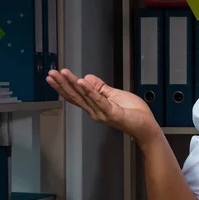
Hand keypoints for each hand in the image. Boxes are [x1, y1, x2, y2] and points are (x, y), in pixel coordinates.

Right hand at [46, 69, 161, 144]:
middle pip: (75, 96)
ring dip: (72, 84)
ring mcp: (102, 113)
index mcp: (95, 106)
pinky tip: (81, 82)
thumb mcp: (114, 94)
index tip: (54, 76)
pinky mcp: (112, 113)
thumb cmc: (134, 113)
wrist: (146, 125)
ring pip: (84, 96)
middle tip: (51, 74)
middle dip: (62, 84)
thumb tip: (86, 77)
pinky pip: (99, 100)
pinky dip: (90, 91)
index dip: (64, 85)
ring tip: (63, 74)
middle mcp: (95, 111)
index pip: (76, 95)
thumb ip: (100, 87)